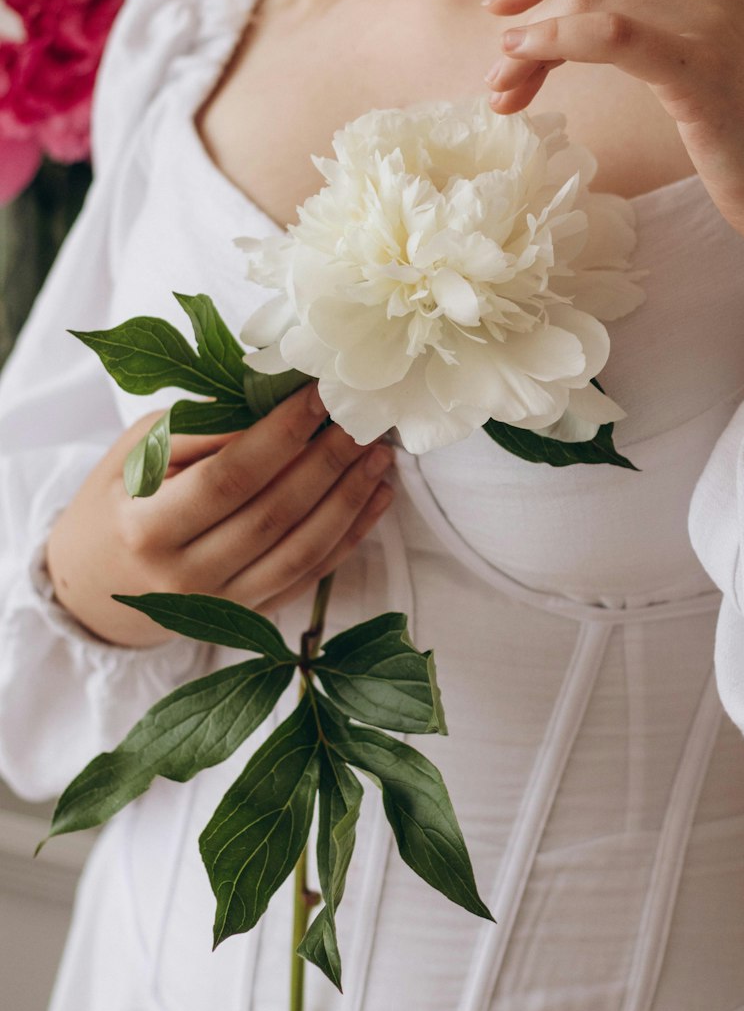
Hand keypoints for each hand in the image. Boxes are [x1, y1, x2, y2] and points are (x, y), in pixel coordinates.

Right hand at [45, 382, 394, 647]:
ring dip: (349, 499)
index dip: (281, 435)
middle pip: (273, 515)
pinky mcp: (251, 616)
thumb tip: (279, 401)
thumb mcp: (140, 453)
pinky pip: (311, 575)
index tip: (319, 395)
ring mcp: (222, 604)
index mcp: (147, 528)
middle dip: (327, 462)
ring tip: (379, 455)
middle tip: (360, 420)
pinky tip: (376, 496)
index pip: (229, 477)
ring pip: (301, 550)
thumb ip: (204, 430)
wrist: (97, 583)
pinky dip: (351, 535)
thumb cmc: (121, 499)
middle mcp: (185, 576)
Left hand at [481, 0, 743, 255]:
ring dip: (530, 46)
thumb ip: (656, 26)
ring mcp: (713, 17)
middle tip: (495, 76)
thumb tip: (575, 23)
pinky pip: (607, 34)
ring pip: (589, 2)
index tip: (500, 8)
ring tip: (502, 92)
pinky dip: (553, 43)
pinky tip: (520, 65)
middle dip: (528, 18)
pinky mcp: (700, 64)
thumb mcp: (702, 62)